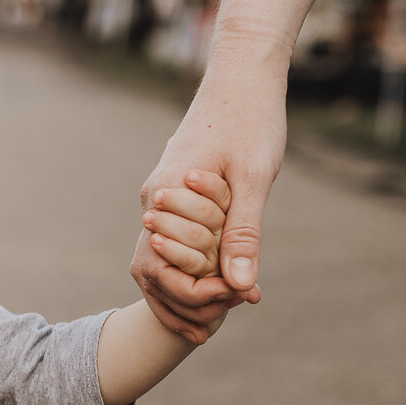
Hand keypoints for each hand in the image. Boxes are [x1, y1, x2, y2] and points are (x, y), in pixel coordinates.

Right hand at [131, 38, 286, 341]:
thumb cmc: (251, 120)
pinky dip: (185, 269)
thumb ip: (244, 234)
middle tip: (217, 328)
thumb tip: (240, 287)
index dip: (197, 296)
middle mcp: (154, 199)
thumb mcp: (255, 179)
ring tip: (211, 321)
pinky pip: (169, 242)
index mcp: (167, 196)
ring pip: (156, 260)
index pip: (164, 269)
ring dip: (180, 293)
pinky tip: (213, 284)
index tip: (237, 301)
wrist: (242, 76)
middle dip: (182, 305)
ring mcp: (160, 197)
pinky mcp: (173, 194)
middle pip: (150, 271)